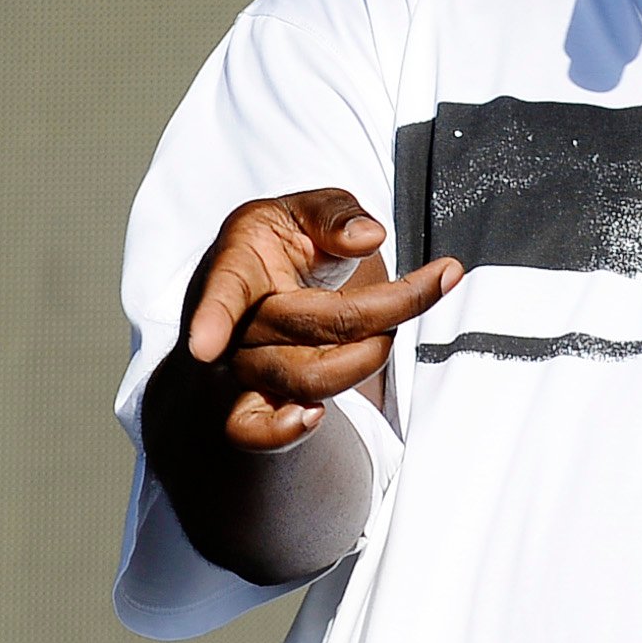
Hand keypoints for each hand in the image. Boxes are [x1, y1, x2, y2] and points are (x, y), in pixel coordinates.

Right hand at [163, 188, 459, 451]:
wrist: (257, 294)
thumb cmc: (282, 247)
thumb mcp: (306, 210)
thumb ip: (335, 214)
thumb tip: (368, 237)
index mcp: (237, 263)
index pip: (223, 293)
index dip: (212, 319)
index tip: (205, 348)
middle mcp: (232, 323)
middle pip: (308, 328)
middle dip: (386, 309)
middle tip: (436, 280)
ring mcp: (240, 369)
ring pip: (306, 379)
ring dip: (367, 358)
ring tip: (389, 332)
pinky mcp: (253, 405)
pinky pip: (257, 432)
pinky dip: (284, 432)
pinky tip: (313, 416)